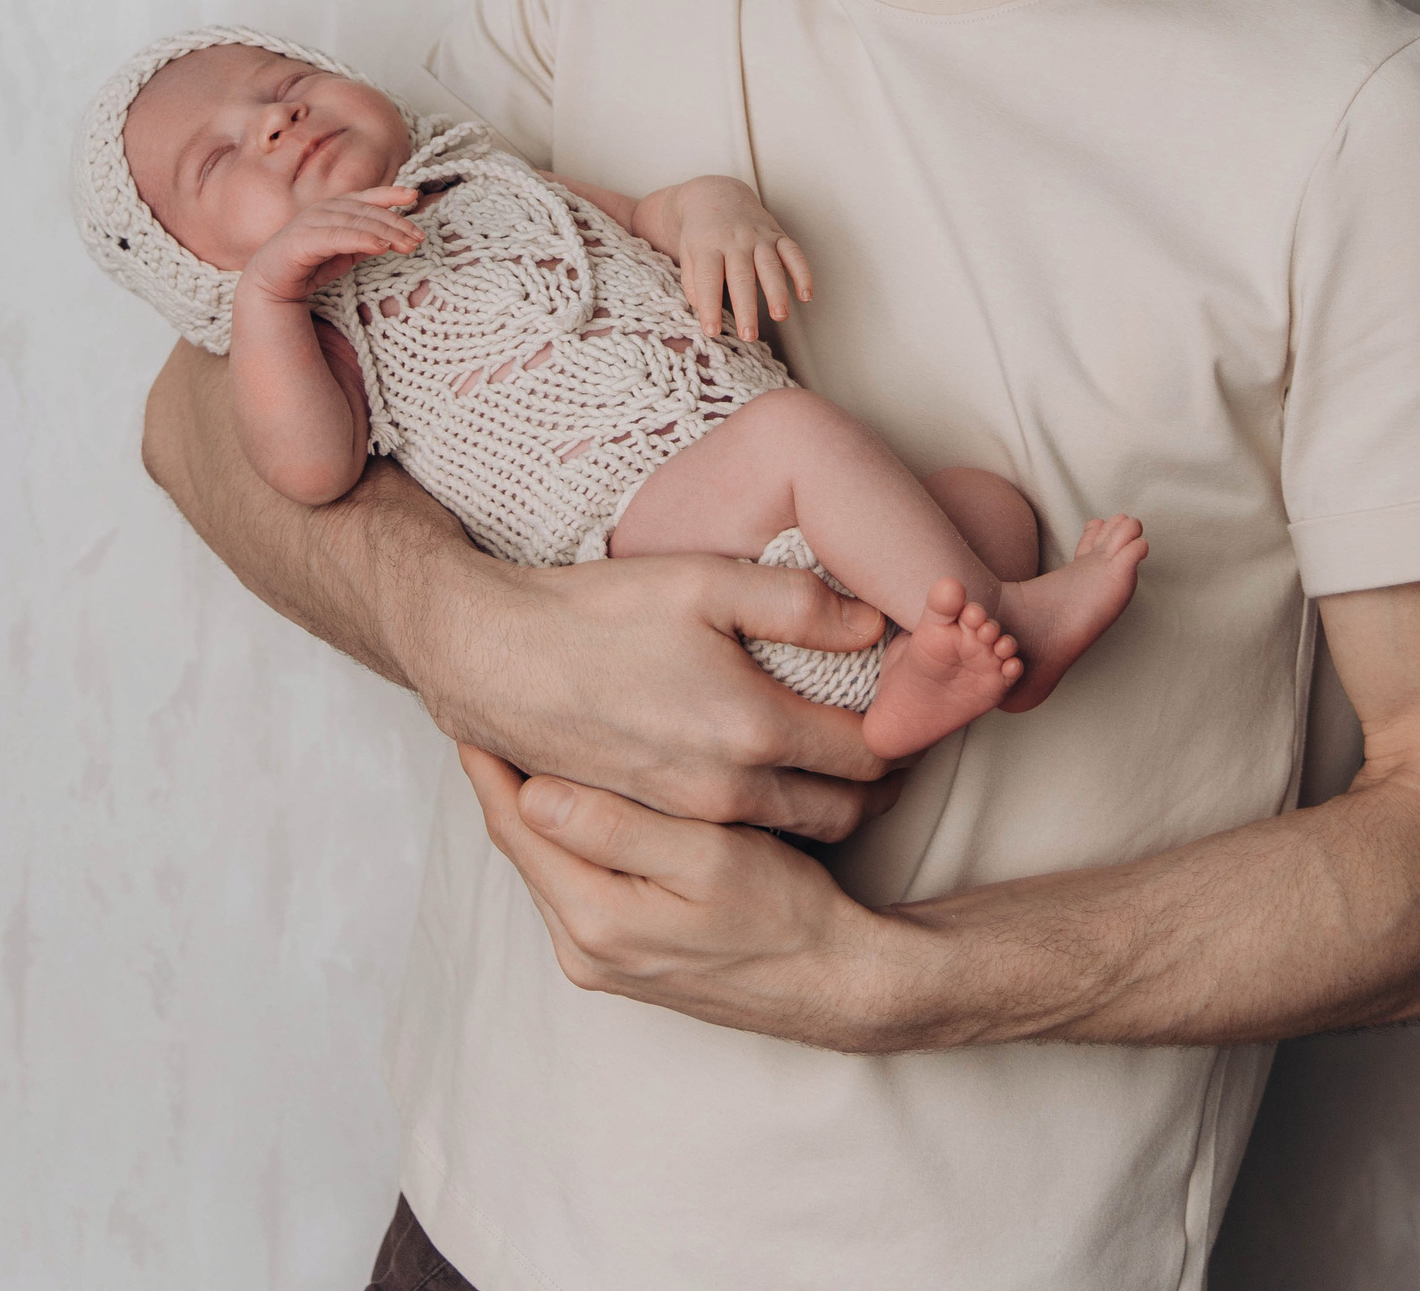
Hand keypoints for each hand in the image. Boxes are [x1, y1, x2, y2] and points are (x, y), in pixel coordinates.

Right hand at [238, 185, 422, 305]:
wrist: (270, 283)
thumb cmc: (309, 265)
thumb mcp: (345, 252)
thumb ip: (365, 240)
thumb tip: (392, 236)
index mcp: (334, 208)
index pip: (367, 197)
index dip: (390, 194)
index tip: (414, 196)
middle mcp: (323, 209)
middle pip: (367, 212)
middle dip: (396, 223)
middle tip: (419, 237)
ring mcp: (311, 222)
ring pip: (356, 223)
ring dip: (385, 232)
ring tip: (408, 244)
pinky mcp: (302, 239)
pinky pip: (338, 237)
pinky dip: (362, 239)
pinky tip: (381, 246)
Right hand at [391, 549, 906, 841]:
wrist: (496, 661)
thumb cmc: (598, 613)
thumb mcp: (704, 582)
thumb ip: (799, 603)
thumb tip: (877, 621)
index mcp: (750, 730)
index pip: (869, 755)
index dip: (908, 735)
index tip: (923, 712)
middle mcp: (727, 791)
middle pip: (843, 809)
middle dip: (882, 783)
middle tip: (902, 747)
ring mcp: (689, 818)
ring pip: (797, 830)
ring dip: (836, 804)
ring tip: (853, 764)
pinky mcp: (656, 825)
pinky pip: (745, 836)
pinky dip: (779, 816)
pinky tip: (778, 775)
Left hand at [459, 745, 909, 1050]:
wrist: (837, 983)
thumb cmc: (785, 914)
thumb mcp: (707, 859)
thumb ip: (618, 829)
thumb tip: (532, 794)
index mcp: (594, 921)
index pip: (517, 826)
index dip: (490, 763)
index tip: (472, 706)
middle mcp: (583, 950)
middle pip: (524, 846)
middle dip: (505, 779)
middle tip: (490, 710)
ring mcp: (602, 959)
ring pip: (549, 863)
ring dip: (536, 805)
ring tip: (526, 739)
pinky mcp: (625, 956)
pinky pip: (577, 882)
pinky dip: (569, 836)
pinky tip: (582, 798)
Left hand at [651, 176, 814, 339]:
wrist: (716, 194)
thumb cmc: (699, 232)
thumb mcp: (687, 253)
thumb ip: (693, 282)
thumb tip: (704, 310)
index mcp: (708, 245)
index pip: (708, 278)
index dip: (709, 306)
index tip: (712, 330)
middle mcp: (735, 240)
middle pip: (741, 276)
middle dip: (746, 307)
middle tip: (748, 335)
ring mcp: (758, 236)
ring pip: (770, 265)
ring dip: (777, 292)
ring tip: (780, 316)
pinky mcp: (777, 234)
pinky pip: (793, 252)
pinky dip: (802, 272)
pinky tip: (806, 294)